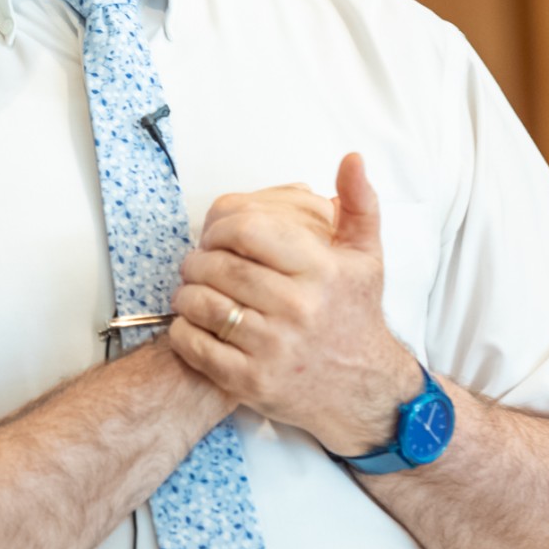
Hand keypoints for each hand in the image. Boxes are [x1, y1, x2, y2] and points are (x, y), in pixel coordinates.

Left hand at [168, 153, 420, 455]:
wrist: (365, 390)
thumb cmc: (356, 316)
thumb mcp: (365, 257)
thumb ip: (358, 204)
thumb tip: (352, 158)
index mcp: (320, 270)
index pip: (248, 230)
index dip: (220, 227)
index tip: (218, 236)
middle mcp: (298, 308)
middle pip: (218, 266)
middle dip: (197, 260)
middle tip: (198, 263)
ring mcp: (273, 348)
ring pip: (202, 304)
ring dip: (186, 293)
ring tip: (193, 290)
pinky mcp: (252, 382)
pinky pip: (196, 346)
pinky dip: (183, 331)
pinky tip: (193, 324)